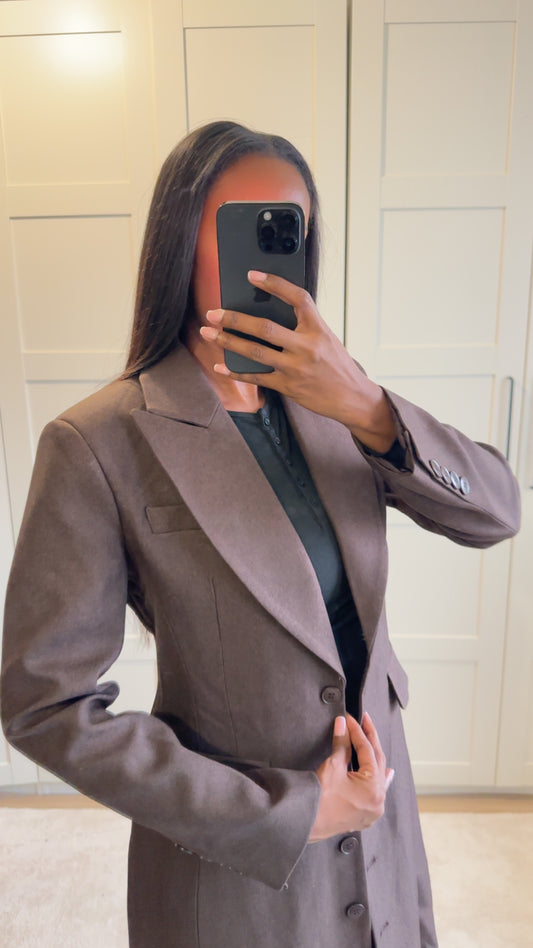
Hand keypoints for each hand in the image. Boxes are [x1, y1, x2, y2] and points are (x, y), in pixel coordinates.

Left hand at [198, 271, 395, 452]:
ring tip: (209, 334)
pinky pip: (256, 377)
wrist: (353, 398)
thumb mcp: (326, 338)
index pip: (297, 298)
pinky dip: (236, 372)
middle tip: (214, 313)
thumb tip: (269, 312)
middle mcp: (307, 346)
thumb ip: (303, 326)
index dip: (274, 283)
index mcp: (318, 329)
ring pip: (255, 352)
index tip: (252, 275)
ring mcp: (296, 368)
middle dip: (235, 319)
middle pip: (265, 328)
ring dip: (228, 342)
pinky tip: (220, 367)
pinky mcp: (288, 386)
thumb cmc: (337, 365)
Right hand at [308, 713, 394, 841]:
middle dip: (370, 740)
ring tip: (374, 741)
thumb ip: (341, 743)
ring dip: (375, 758)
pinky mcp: (365, 815)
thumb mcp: (332, 766)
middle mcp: (377, 800)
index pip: (367, 750)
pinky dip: (379, 779)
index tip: (351, 720)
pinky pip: (377, 792)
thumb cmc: (318, 801)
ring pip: (379, 777)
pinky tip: (386, 774)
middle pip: (377, 762)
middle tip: (365, 722)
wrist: (305, 822)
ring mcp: (373, 810)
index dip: (358, 731)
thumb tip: (343, 726)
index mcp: (373, 787)